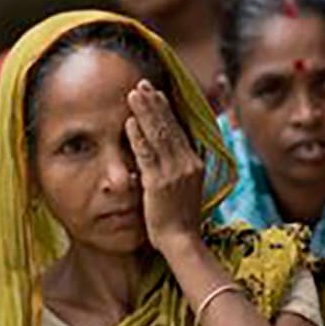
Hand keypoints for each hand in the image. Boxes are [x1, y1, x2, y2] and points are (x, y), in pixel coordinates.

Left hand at [125, 79, 204, 253]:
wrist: (182, 241)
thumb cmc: (181, 219)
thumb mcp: (186, 188)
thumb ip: (180, 169)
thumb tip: (174, 153)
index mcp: (195, 163)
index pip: (180, 129)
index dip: (167, 109)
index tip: (157, 93)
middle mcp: (187, 164)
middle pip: (170, 126)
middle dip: (155, 103)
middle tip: (142, 83)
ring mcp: (174, 173)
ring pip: (159, 135)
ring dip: (145, 112)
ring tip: (133, 94)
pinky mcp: (158, 183)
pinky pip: (147, 155)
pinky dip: (138, 137)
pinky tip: (129, 122)